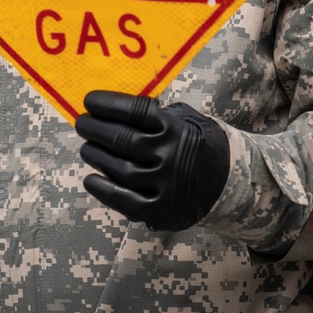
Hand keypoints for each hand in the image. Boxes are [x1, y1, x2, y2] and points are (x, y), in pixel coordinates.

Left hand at [75, 90, 229, 231]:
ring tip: (86, 148)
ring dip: (96, 157)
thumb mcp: (187, 119)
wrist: (230, 182)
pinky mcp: (163, 210)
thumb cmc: (198, 144)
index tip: (89, 101)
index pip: (135, 111)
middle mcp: (172, 155)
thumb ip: (157, 113)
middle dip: (95, 129)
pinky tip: (91, 180)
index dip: (108, 105)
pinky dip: (104, 190)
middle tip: (82, 124)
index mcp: (177, 127)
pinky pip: (125, 201)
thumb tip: (114, 108)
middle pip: (122, 140)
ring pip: (120, 169)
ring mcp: (167, 184)